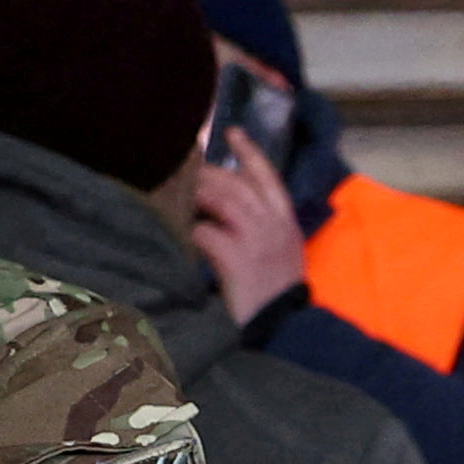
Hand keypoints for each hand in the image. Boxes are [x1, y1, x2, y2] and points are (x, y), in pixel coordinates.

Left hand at [189, 131, 307, 325]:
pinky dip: (192, 232)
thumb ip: (262, 229)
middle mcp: (274, 227)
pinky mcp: (237, 261)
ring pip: (223, 201)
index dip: (250, 153)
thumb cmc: (274, 297)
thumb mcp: (281, 257)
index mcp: (287, 224)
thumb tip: (225, 207)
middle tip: (184, 169)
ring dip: (197, 195)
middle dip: (209, 174)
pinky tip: (182, 234)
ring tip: (177, 194)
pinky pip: (207, 234)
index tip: (232, 131)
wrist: (282, 332)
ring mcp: (257, 242)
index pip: (269, 178)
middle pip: (238, 185)